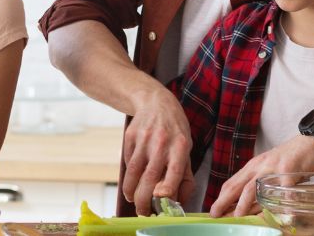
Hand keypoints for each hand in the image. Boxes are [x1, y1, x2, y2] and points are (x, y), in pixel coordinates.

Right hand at [121, 89, 193, 215]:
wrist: (155, 102)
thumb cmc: (175, 131)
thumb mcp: (187, 148)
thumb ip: (185, 175)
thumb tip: (179, 201)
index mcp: (180, 147)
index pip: (174, 172)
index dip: (167, 189)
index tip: (161, 201)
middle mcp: (162, 142)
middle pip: (149, 176)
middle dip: (143, 199)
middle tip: (143, 211)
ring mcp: (144, 139)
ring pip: (133, 172)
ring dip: (131, 191)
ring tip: (133, 200)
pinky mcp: (130, 136)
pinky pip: (126, 161)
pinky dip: (128, 175)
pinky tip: (132, 180)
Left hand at [209, 135, 313, 216]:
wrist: (313, 140)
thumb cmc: (292, 157)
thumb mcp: (271, 168)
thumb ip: (261, 183)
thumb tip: (251, 205)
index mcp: (254, 166)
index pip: (232, 183)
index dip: (221, 197)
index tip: (213, 210)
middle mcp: (260, 167)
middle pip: (238, 186)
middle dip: (224, 202)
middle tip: (216, 215)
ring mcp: (274, 168)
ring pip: (254, 188)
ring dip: (244, 204)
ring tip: (239, 217)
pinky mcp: (290, 168)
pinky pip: (284, 189)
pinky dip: (282, 202)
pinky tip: (281, 213)